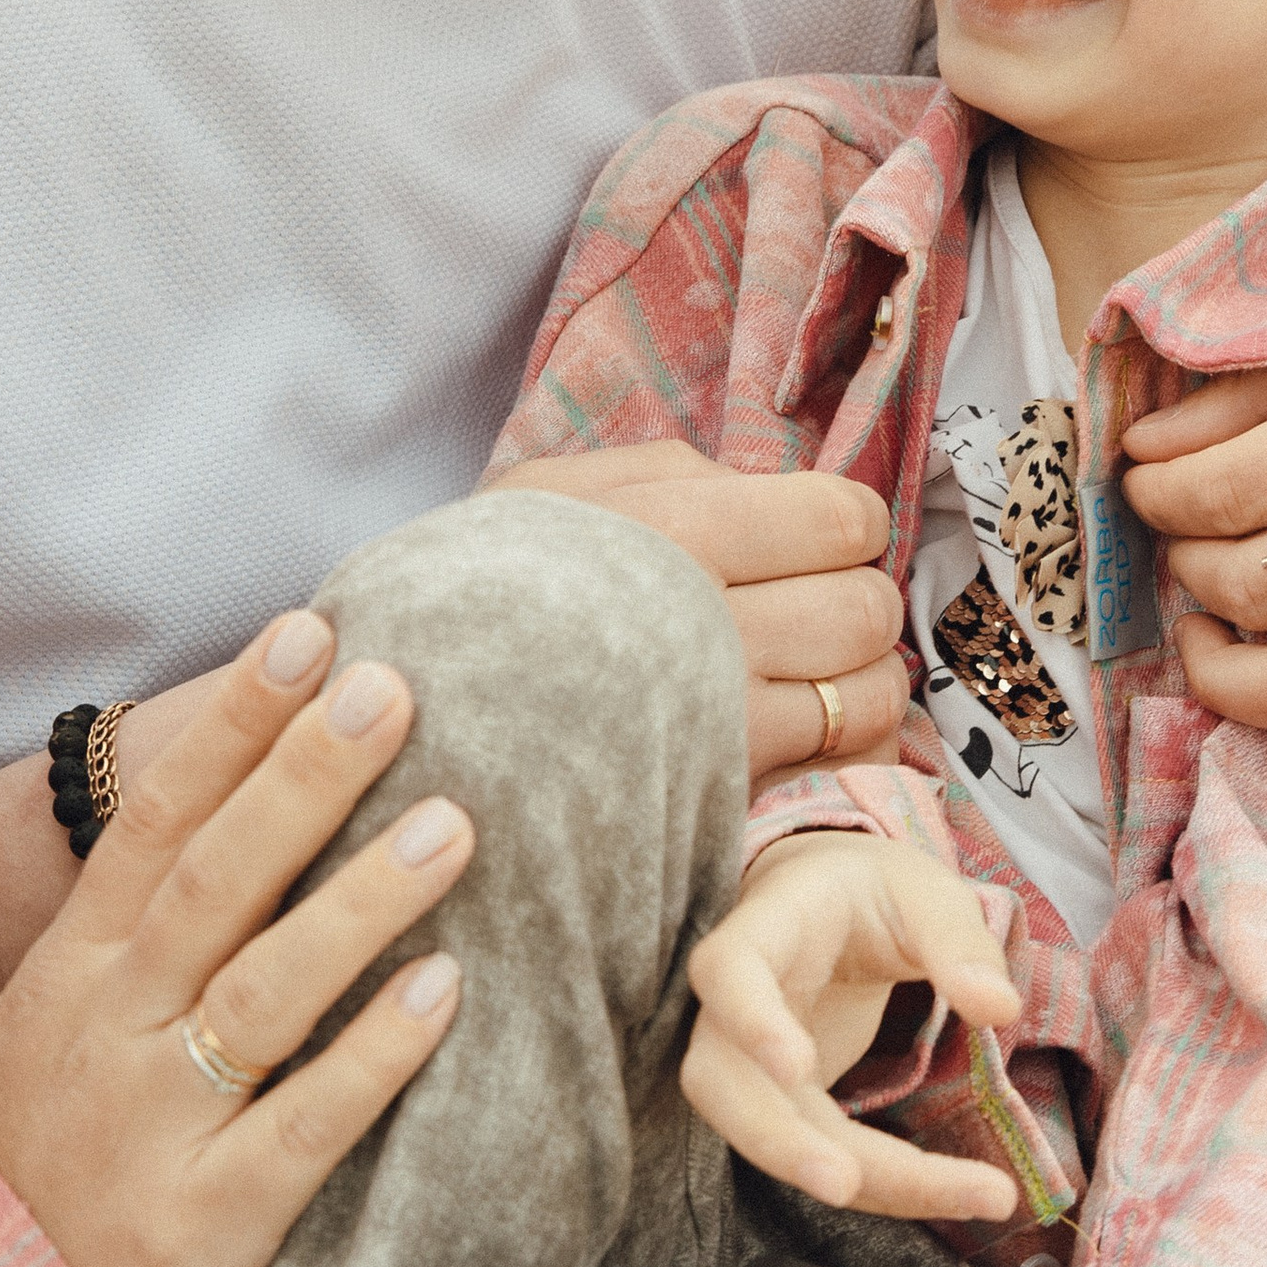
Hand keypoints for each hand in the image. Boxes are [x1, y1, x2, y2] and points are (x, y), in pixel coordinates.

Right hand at [0, 612, 468, 1266]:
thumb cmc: (17, 1172)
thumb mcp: (38, 1032)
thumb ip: (127, 936)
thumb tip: (235, 813)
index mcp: (71, 974)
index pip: (156, 821)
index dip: (234, 724)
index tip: (308, 633)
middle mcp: (110, 1031)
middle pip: (215, 881)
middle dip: (304, 778)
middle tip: (395, 685)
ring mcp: (155, 1126)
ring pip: (264, 992)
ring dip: (360, 904)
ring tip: (456, 824)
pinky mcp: (208, 1223)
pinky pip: (303, 1128)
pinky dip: (372, 1059)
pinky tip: (446, 994)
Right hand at [487, 446, 907, 783]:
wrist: (400, 722)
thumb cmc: (475, 592)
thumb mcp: (552, 494)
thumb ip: (668, 473)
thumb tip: (763, 486)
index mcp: (670, 531)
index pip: (840, 519)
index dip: (848, 525)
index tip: (823, 536)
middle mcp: (704, 627)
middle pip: (863, 607)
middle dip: (858, 597)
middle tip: (820, 600)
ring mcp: (714, 722)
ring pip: (867, 691)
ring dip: (864, 674)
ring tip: (821, 665)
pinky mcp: (715, 794)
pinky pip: (835, 761)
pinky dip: (844, 739)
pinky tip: (807, 721)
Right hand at [681, 829, 1021, 1224]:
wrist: (836, 910)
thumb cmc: (876, 893)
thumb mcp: (926, 893)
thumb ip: (960, 942)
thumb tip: (999, 1008)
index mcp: (765, 928)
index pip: (728, 972)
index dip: (752, 1021)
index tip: (797, 1067)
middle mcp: (734, 1005)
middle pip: (722, 1083)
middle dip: (780, 1142)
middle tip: (846, 1185)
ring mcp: (750, 1063)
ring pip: (770, 1136)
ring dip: (855, 1179)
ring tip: (970, 1196)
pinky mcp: (786, 1105)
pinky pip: (821, 1153)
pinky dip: (887, 1183)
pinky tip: (968, 1191)